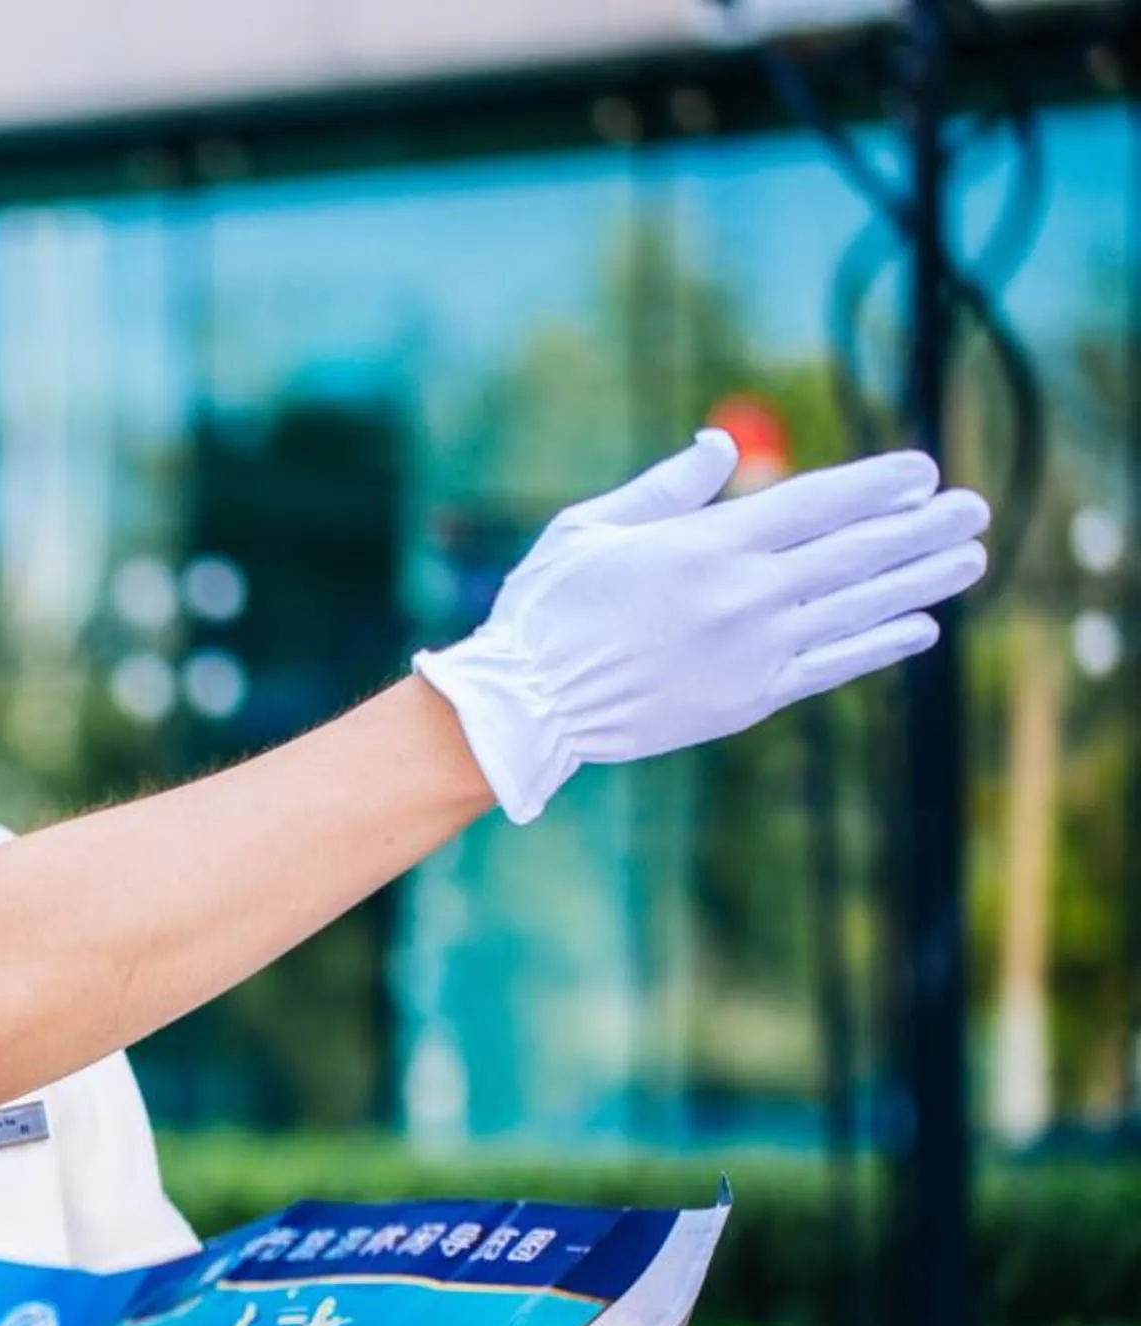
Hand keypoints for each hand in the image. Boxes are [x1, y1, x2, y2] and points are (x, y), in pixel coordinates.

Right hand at [416, 434, 989, 822]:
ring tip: (970, 560)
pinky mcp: (747, 700)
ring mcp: (752, 652)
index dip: (877, 486)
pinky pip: (831, 667)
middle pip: (854, 553)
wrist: (526, 707)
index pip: (816, 504)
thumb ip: (667, 489)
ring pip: (856, 608)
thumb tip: (723, 444)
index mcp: (706, 546)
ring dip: (920, 582)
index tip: (922, 470)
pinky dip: (879, 644)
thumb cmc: (547, 610)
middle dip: (921, 528)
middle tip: (972, 508)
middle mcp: (742, 596)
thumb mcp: (591, 527)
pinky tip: (919, 627)